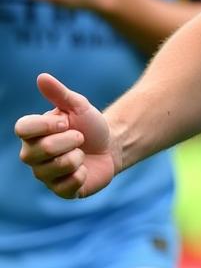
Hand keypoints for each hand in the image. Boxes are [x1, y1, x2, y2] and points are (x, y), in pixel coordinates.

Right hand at [15, 74, 119, 198]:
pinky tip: (84, 169)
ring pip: (55, 168)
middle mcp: (32, 155)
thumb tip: (42, 77)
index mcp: (33, 133)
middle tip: (80, 138)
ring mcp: (44, 175)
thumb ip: (60, 93)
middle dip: (70, 140)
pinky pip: (68, 185)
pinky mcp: (60, 191)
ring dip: (77, 157)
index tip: (66, 121)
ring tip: (81, 153)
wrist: (111, 145)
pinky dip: (82, 174)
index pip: (22, 128)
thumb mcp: (79, 106)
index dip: (47, 125)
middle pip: (42, 150)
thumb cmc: (90, 125)